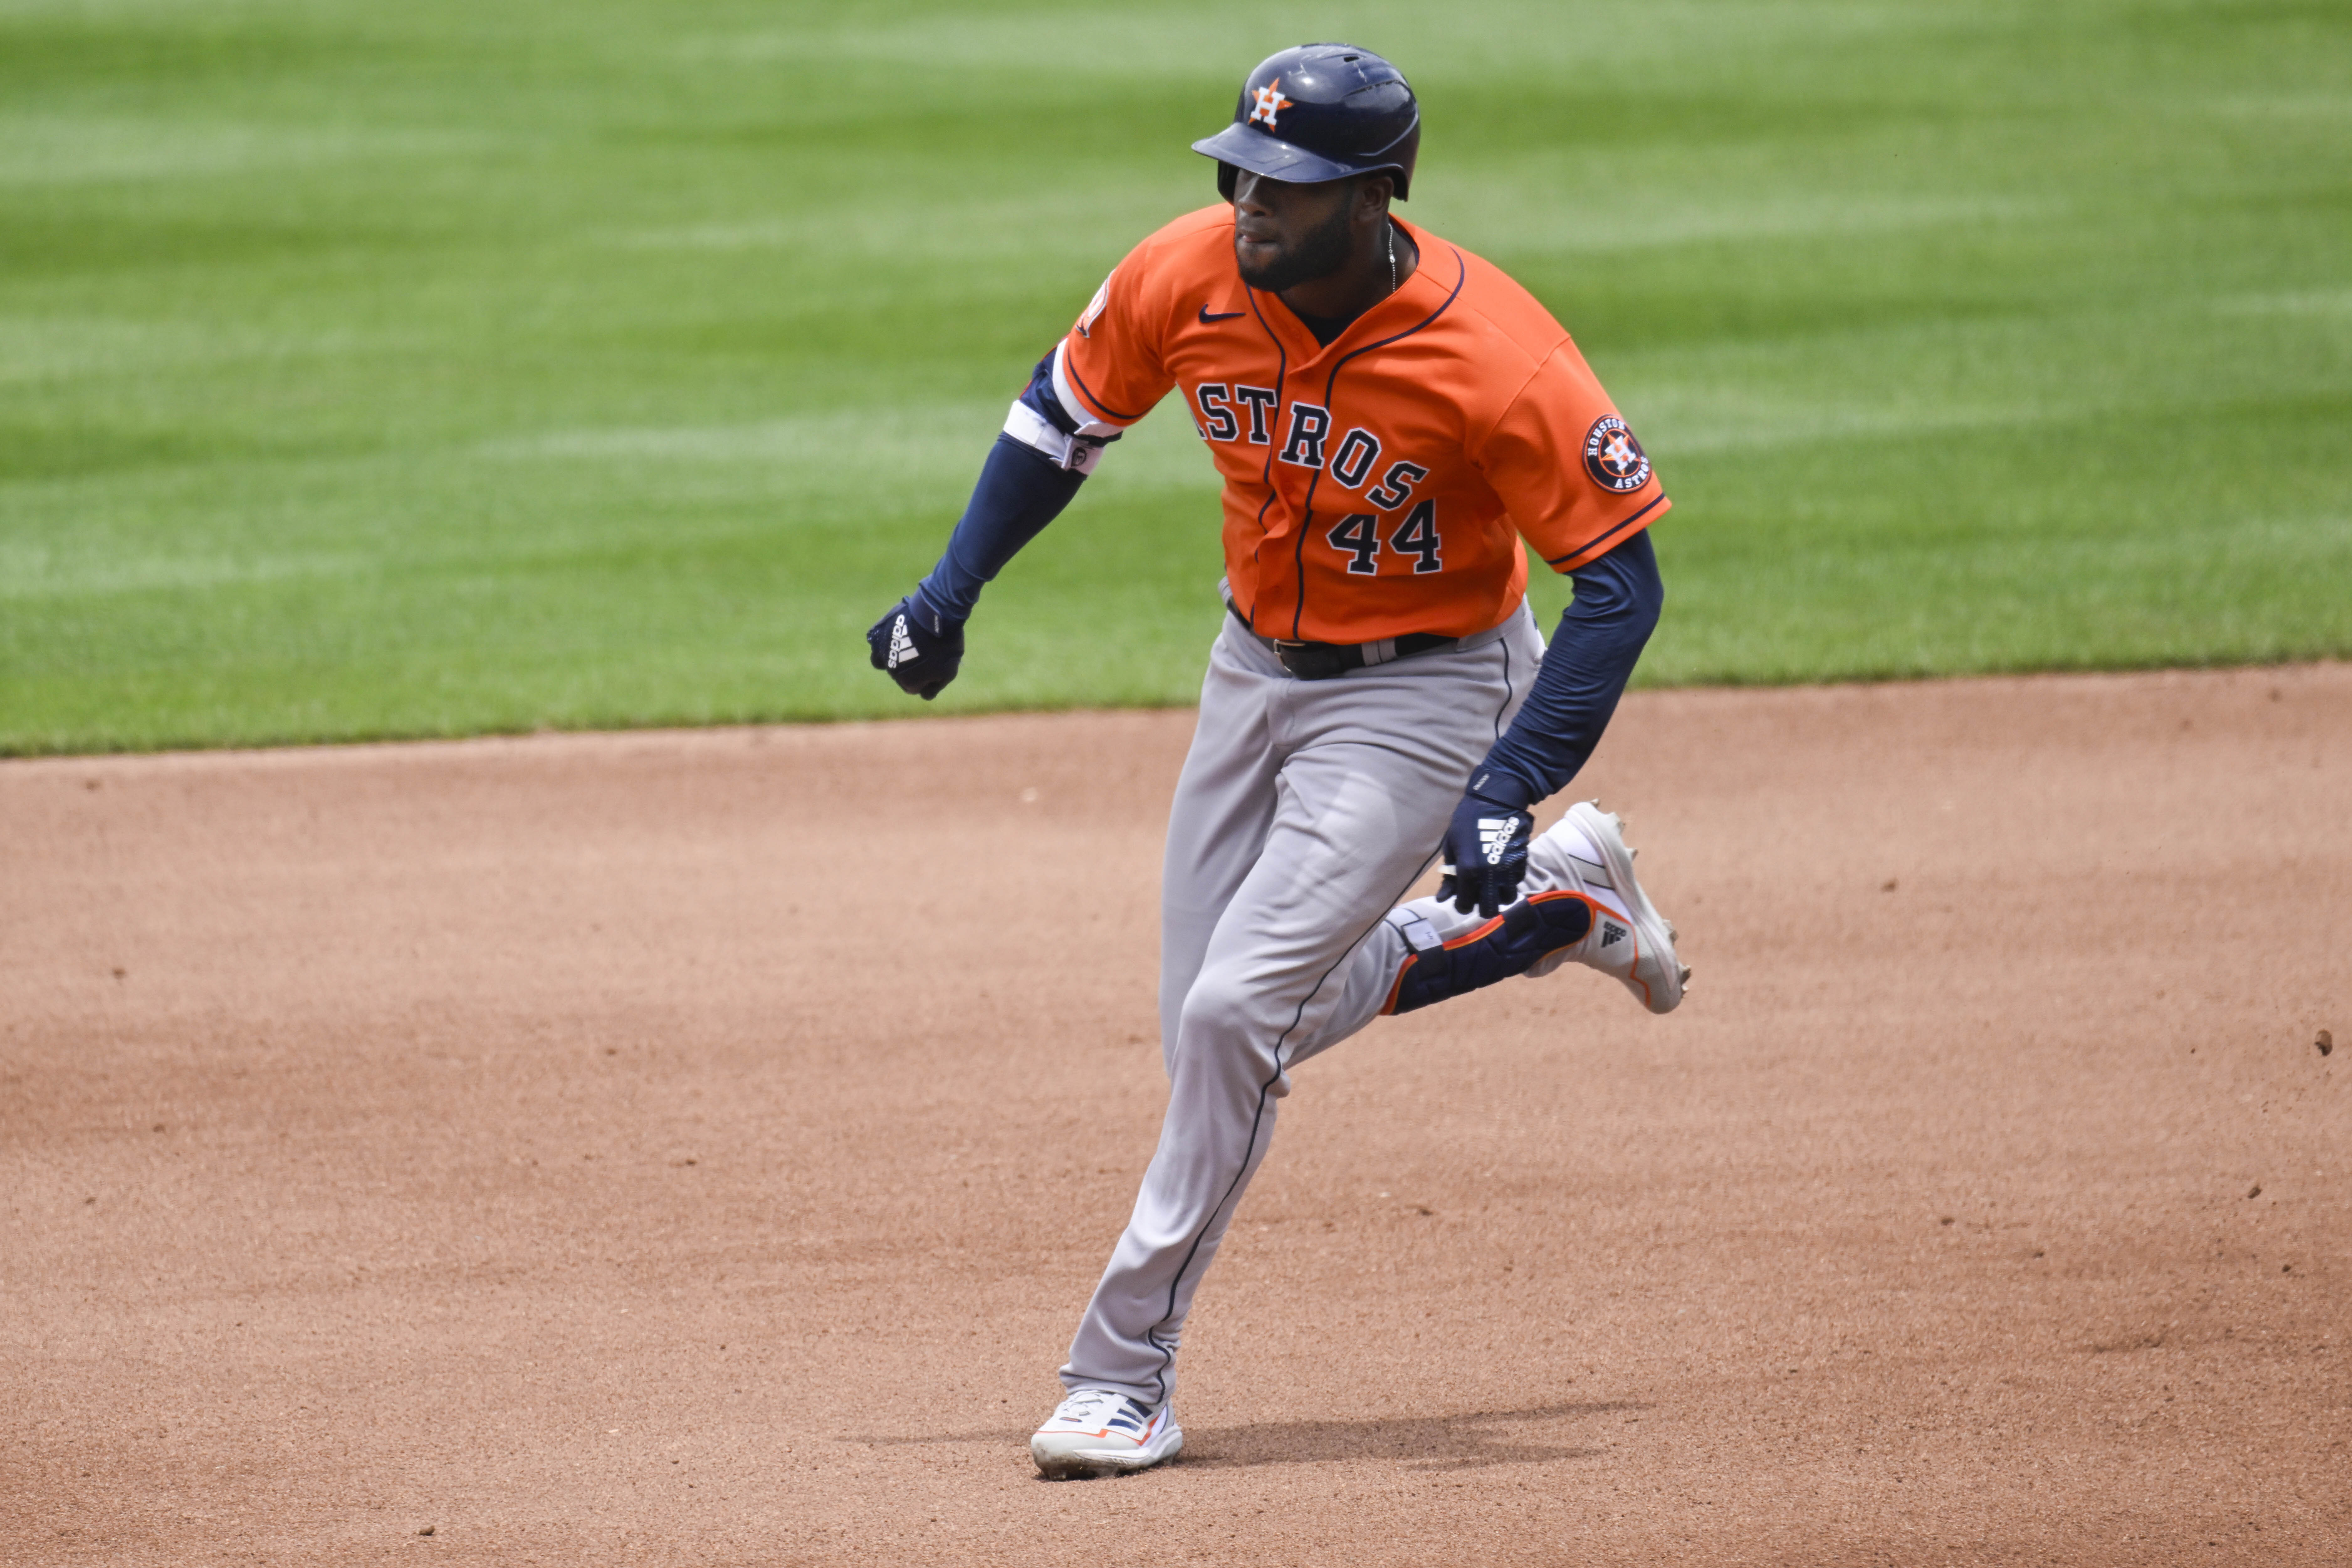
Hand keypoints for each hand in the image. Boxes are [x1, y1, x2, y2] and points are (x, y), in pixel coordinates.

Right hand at [866, 589, 965, 700]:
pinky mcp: (878, 632)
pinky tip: (897, 633)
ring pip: (884, 658)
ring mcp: (883, 650)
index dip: (924, 678)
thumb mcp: (949, 671)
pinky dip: (885, 640)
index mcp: (907, 682)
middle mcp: (891, 670)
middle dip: (909, 666)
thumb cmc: (945, 646)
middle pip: (898, 673)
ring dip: (894, 654)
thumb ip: (935, 686)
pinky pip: (878, 641)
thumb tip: (924, 695)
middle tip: (922, 651)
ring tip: (907, 643)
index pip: (913, 687)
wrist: (936, 615)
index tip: (933, 665)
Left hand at [1436, 790, 1530, 917]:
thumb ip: (1450, 875)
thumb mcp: (1452, 847)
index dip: (1461, 905)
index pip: (1465, 904)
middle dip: (1482, 906)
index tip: (1461, 899)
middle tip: (1478, 896)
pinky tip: (1502, 871)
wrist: (1496, 799)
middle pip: (1490, 909)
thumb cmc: (1467, 820)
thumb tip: (1442, 898)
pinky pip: (1516, 881)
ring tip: (1492, 885)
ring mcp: (1508, 869)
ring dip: (1499, 896)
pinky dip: (1509, 881)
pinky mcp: (1521, 861)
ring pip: (1508, 899)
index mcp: (1468, 870)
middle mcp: (1489, 875)